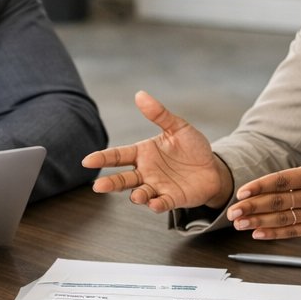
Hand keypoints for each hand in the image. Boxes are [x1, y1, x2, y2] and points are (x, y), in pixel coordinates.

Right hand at [81, 91, 232, 211]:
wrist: (213, 168)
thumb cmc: (193, 147)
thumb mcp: (178, 127)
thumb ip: (159, 114)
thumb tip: (140, 94)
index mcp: (143, 153)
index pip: (118, 155)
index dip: (103, 158)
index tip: (87, 161)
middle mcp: (146, 172)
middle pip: (123, 178)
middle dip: (110, 183)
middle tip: (97, 186)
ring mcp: (157, 187)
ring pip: (140, 193)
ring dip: (136, 196)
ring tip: (136, 196)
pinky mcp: (172, 199)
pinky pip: (162, 203)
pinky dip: (157, 204)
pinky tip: (154, 203)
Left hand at [227, 109, 300, 240]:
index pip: (284, 180)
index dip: (262, 186)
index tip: (243, 190)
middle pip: (278, 202)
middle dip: (252, 206)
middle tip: (231, 210)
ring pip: (283, 219)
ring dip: (259, 222)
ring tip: (238, 223)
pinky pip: (294, 232)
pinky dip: (275, 234)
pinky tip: (258, 234)